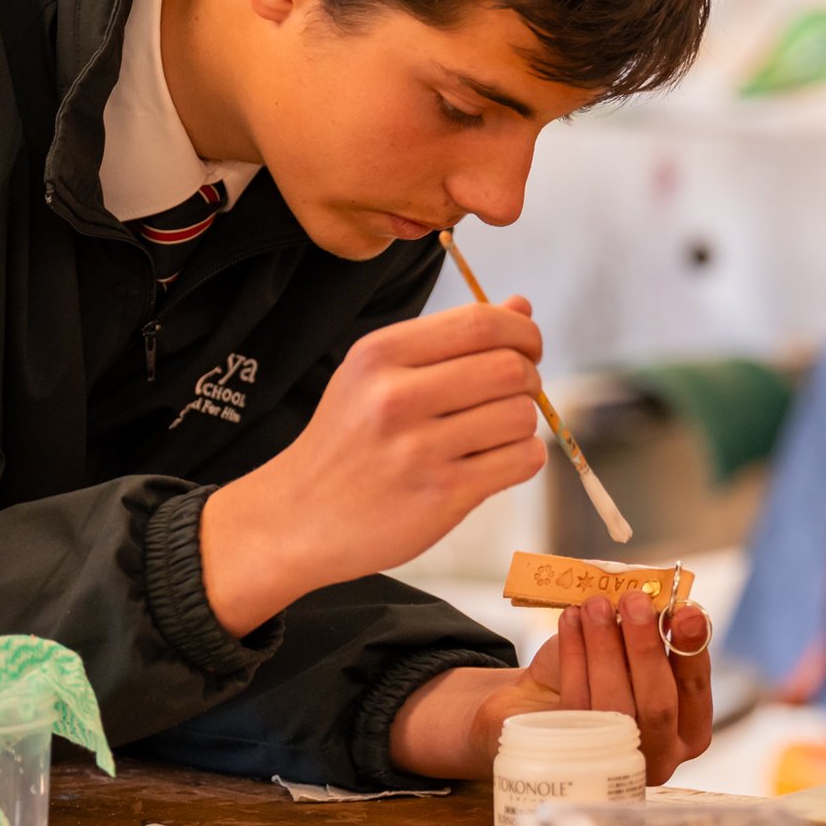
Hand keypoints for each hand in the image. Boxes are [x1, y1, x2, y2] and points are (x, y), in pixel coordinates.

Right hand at [199, 299, 546, 634]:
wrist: (296, 518)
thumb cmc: (347, 441)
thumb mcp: (376, 375)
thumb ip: (449, 339)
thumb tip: (521, 308)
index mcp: (380, 355)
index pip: (481, 323)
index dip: (521, 333)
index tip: (526, 350)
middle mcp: (395, 397)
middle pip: (509, 368)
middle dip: (528, 378)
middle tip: (514, 394)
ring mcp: (418, 450)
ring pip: (520, 416)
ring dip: (523, 423)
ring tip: (494, 433)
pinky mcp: (441, 496)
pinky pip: (521, 461)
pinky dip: (523, 458)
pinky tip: (496, 462)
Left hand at [389, 590, 714, 783]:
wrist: (540, 703)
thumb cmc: (600, 672)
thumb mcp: (632, 650)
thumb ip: (654, 633)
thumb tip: (664, 603)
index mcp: (688, 730)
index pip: (695, 690)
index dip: (692, 651)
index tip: (686, 611)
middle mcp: (660, 754)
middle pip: (658, 705)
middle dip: (646, 647)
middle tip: (634, 600)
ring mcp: (616, 760)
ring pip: (614, 705)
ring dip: (605, 647)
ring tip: (596, 604)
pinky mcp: (572, 754)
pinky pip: (575, 702)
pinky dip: (574, 655)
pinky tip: (571, 621)